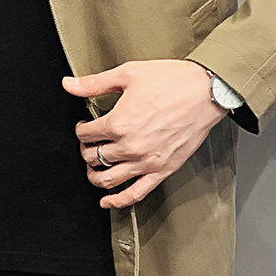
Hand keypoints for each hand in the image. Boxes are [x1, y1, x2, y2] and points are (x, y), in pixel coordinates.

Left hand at [62, 59, 227, 209]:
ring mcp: (146, 162)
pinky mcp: (162, 171)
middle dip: (86, 150)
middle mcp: (130, 146)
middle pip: (93, 157)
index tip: (84, 126)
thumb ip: (94, 83)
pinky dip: (117, 201)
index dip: (81, 129)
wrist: (207, 91)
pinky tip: (107, 201)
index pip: (86, 134)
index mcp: (119, 123)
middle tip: (90, 143)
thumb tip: (68, 85)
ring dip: (94, 175)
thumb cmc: (172, 81)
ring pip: (108, 180)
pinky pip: (134, 194)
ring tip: (94, 168)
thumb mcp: (128, 74)